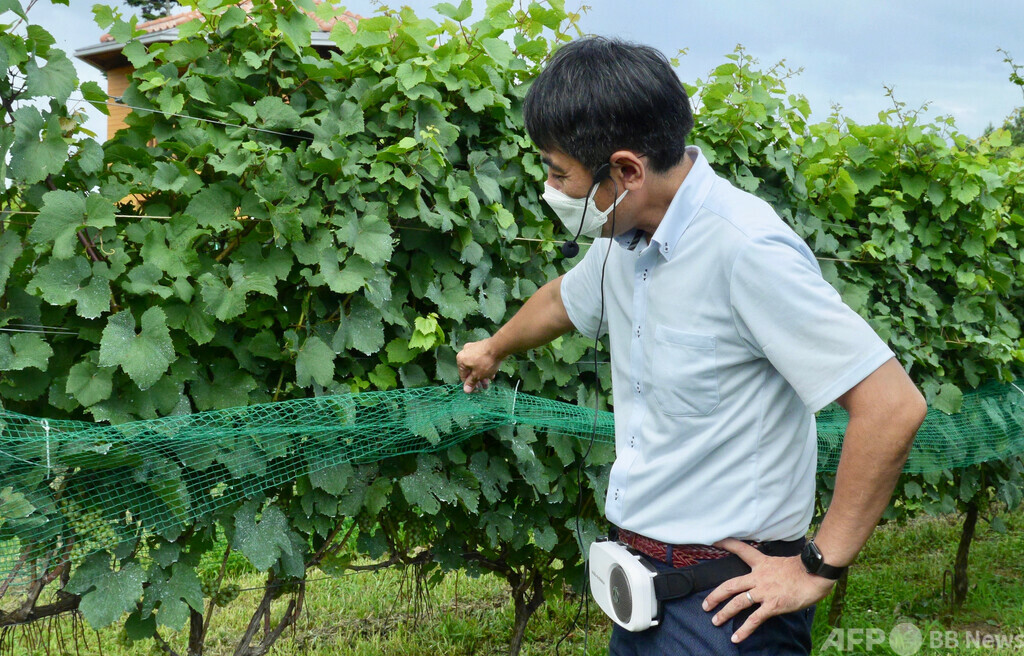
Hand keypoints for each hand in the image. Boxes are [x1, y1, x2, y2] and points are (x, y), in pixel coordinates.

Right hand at [456, 338, 502, 392]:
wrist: (498, 347)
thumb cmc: (486, 362)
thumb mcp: (478, 375)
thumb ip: (471, 383)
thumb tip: (466, 390)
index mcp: (460, 359)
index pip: (463, 375)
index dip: (469, 384)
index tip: (476, 390)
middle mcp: (465, 352)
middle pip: (470, 370)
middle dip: (478, 379)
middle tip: (484, 387)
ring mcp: (473, 348)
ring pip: (476, 365)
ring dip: (482, 374)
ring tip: (489, 381)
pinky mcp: (482, 346)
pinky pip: (481, 359)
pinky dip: (485, 366)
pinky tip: (492, 373)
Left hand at [701, 538, 834, 643]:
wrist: (817, 573)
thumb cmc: (806, 569)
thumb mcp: (784, 564)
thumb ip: (773, 571)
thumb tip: (772, 579)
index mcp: (762, 564)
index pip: (742, 551)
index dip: (728, 544)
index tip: (715, 541)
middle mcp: (759, 577)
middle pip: (730, 585)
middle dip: (716, 595)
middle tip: (705, 604)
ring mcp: (764, 591)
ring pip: (737, 602)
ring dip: (724, 613)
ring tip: (715, 621)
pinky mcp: (772, 605)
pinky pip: (754, 619)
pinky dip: (744, 629)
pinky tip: (736, 637)